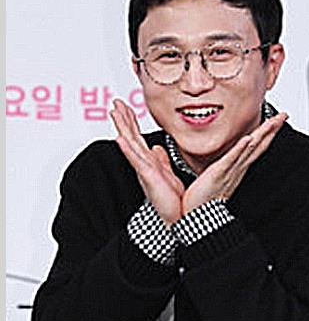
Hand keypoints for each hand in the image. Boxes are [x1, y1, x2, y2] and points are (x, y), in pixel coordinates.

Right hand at [110, 99, 184, 225]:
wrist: (182, 218)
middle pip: (131, 137)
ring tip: (114, 112)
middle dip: (124, 119)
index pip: (138, 138)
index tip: (125, 106)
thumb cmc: (177, 200)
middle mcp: (145, 165)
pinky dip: (128, 150)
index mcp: (150, 163)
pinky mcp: (148, 178)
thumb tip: (157, 149)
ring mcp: (144, 171)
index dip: (131, 122)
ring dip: (122, 127)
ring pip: (131, 144)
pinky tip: (120, 138)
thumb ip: (161, 160)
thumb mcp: (168, 175)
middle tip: (116, 102)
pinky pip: (136, 161)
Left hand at [182, 112, 287, 214]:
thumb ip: (220, 166)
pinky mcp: (219, 173)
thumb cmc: (204, 199)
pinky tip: (248, 139)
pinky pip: (232, 158)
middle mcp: (237, 168)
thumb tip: (223, 159)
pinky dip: (240, 148)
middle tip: (283, 116)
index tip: (276, 121)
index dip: (267, 134)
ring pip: (250, 149)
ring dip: (262, 135)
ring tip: (272, 122)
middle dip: (271, 130)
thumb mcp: (215, 178)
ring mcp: (230, 170)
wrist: (198, 216)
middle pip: (258, 145)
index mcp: (237, 168)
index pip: (256, 147)